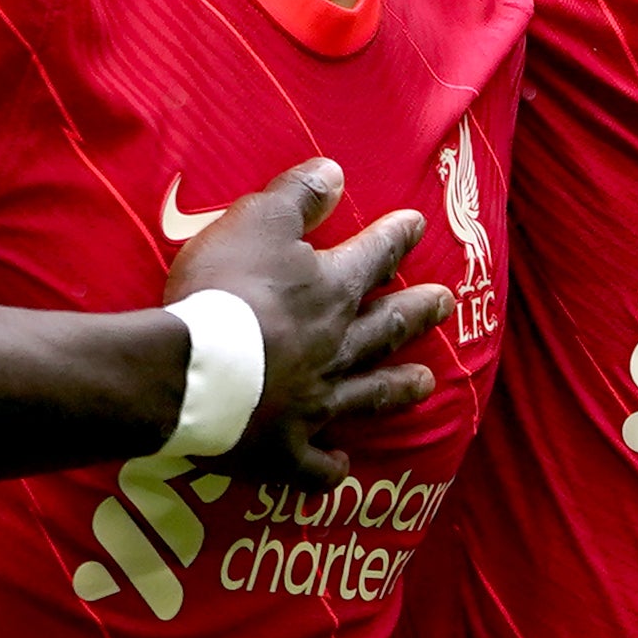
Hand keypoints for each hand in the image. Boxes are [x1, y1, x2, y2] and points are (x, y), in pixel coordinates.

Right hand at [167, 162, 453, 487]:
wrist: (192, 369)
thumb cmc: (223, 289)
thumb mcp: (258, 221)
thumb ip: (297, 196)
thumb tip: (335, 171)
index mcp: (330, 293)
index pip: (373, 258)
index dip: (395, 238)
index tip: (417, 225)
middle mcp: (335, 349)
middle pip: (385, 328)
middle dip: (416, 313)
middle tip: (445, 304)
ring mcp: (314, 404)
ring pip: (367, 395)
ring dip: (397, 389)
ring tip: (426, 383)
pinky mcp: (284, 451)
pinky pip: (315, 466)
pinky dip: (329, 466)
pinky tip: (338, 463)